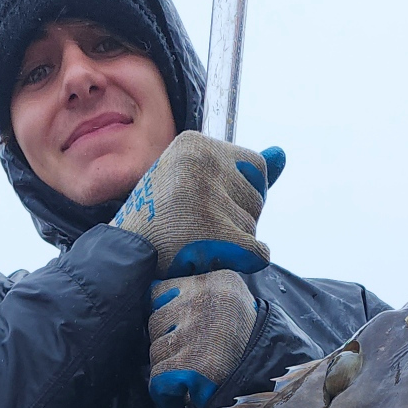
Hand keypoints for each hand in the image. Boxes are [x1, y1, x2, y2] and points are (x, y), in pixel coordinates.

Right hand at [113, 132, 284, 277]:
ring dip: (234, 242)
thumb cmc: (162, 222)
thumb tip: (282, 153)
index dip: (241, 195)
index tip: (208, 207)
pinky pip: (256, 252)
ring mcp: (205, 196)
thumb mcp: (196, 184)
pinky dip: (243, 262)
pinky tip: (214, 260)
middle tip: (197, 229)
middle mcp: (201, 163)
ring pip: (254, 226)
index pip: (257, 168)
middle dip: (237, 219)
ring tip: (196, 242)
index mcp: (196, 145)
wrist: (125, 258)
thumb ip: (241, 171)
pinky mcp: (212, 232)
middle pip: (258, 198)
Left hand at [147, 272, 257, 407]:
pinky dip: (165, 394)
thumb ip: (199, 294)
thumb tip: (152, 296)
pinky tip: (179, 398)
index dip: (165, 315)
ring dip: (166, 368)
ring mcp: (200, 333)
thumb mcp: (233, 303)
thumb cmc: (248, 346)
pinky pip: (158, 378)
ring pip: (156, 350)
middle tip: (188, 359)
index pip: (161, 290)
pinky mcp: (194, 366)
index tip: (178, 331)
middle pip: (155, 321)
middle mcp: (207, 300)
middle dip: (166, 343)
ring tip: (190, 377)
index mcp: (218, 282)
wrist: (277, 382)